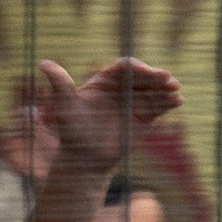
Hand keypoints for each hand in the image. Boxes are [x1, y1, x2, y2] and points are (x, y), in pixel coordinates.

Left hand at [28, 57, 179, 173]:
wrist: (85, 159)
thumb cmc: (71, 133)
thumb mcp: (64, 107)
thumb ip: (59, 84)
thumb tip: (43, 63)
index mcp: (104, 81)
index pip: (124, 68)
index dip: (136, 68)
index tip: (144, 71)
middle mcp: (121, 88)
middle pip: (143, 77)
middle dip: (156, 77)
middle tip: (167, 79)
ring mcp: (134, 101)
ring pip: (154, 90)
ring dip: (166, 88)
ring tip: (175, 90)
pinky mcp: (145, 116)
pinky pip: (159, 106)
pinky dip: (169, 103)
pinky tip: (177, 102)